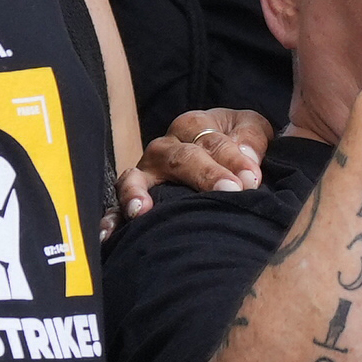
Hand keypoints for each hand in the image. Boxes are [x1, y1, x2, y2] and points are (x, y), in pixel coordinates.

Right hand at [118, 106, 274, 219]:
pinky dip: (112, 219)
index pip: (212, 141)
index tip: (252, 180)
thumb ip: (251, 139)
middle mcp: (165, 146)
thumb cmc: (236, 139)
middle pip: (180, 158)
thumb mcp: (250, 128)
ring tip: (142, 210)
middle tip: (229, 191)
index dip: (234, 160)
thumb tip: (249, 158)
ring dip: (137, 193)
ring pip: (136, 178)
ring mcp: (145, 172)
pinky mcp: (135, 196)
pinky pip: (116, 207)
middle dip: (205, 175)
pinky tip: (109, 235)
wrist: (219, 147)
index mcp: (193, 125)